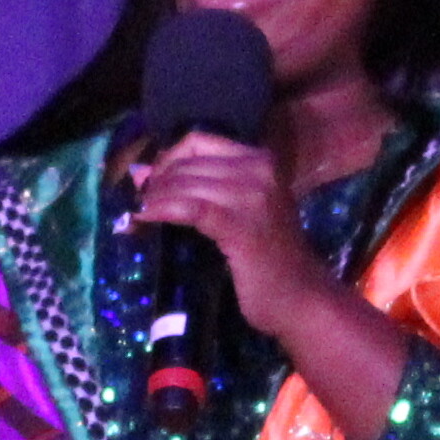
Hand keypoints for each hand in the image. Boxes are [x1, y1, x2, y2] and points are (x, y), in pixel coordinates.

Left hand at [125, 132, 339, 339]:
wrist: (300, 298)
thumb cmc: (269, 258)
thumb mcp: (241, 211)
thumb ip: (202, 189)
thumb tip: (142, 175)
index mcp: (260, 160)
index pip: (199, 141)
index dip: (167, 158)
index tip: (151, 182)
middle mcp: (259, 170)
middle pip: (188, 162)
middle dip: (156, 182)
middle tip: (138, 203)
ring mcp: (252, 196)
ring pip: (184, 184)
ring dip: (154, 198)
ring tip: (138, 214)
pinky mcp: (240, 225)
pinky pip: (190, 208)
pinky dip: (162, 211)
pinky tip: (144, 219)